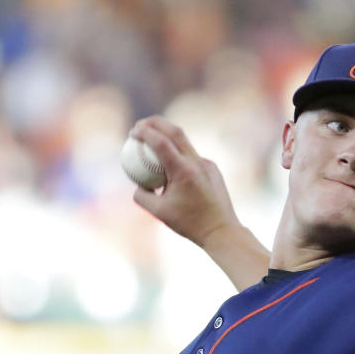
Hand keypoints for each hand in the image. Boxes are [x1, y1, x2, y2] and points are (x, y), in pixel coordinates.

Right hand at [128, 116, 238, 247]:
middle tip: (140, 125)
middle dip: (155, 123)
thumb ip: (142, 196)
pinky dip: (179, 153)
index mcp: (183, 171)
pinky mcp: (213, 169)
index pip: (161, 141)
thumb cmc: (189, 224)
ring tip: (153, 140)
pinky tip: (170, 162)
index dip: (144, 132)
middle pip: (175, 131)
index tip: (133, 131)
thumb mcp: (158, 212)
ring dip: (168, 136)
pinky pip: (192, 156)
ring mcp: (208, 164)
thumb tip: (136, 184)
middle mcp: (197, 163)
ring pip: (185, 142)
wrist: (221, 231)